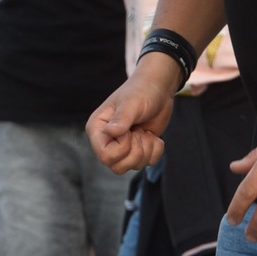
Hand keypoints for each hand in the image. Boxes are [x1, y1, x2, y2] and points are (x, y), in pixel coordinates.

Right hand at [87, 58, 177, 173]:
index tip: (130, 131)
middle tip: (140, 132)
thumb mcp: (132, 103)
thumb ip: (121, 119)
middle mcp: (107, 140)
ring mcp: (122, 146)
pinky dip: (155, 151)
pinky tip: (152, 135)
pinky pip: (147, 163)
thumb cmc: (141, 91)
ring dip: (146, 150)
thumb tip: (110, 132)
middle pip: (118, 167)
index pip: (105, 156)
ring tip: (145, 131)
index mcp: (98, 129)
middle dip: (136, 152)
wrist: (158, 89)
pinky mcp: (137, 149)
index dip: (122, 148)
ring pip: (132, 167)